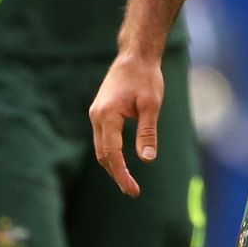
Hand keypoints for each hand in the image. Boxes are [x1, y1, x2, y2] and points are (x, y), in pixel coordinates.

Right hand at [89, 52, 165, 196]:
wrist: (135, 55)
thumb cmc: (146, 77)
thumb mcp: (151, 105)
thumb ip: (147, 132)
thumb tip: (146, 159)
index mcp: (107, 115)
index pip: (112, 154)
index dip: (122, 174)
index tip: (133, 190)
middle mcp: (96, 116)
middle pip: (102, 154)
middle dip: (116, 174)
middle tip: (132, 190)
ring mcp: (96, 114)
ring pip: (100, 148)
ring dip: (112, 165)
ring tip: (128, 180)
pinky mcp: (100, 112)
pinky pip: (102, 138)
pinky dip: (110, 153)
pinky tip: (121, 161)